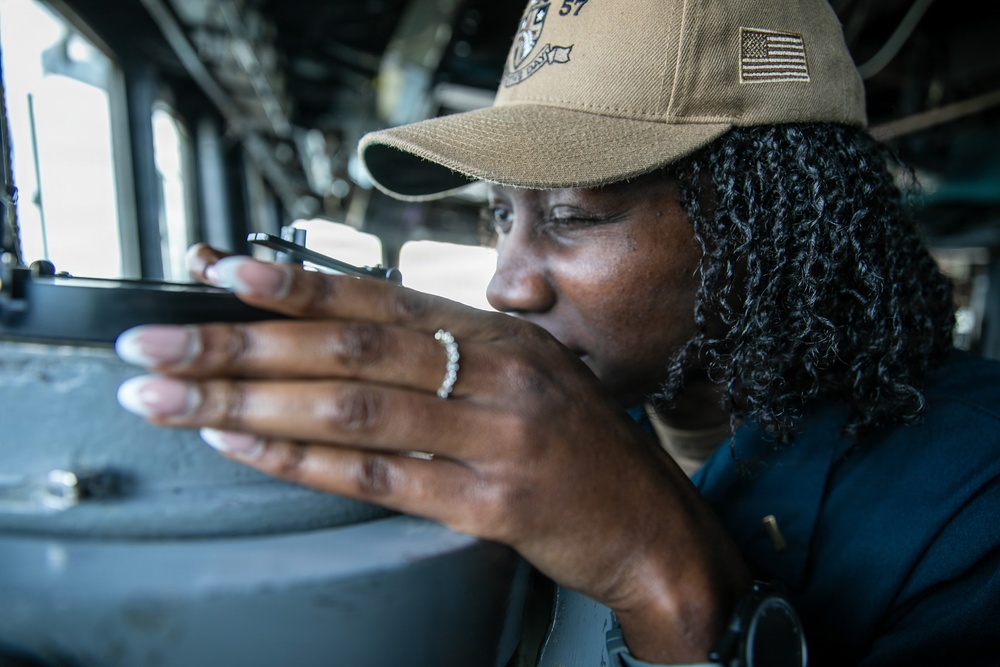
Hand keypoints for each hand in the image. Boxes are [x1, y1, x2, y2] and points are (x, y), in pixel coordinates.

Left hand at [115, 244, 749, 662]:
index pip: (379, 294)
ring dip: (249, 402)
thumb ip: (450, 344)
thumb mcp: (528, 369)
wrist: (652, 524)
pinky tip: (242, 449)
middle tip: (154, 342)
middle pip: (346, 347)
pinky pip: (380, 479)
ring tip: (170, 398)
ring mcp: (492, 438)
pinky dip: (302, 463)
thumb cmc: (580, 445)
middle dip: (240, 343)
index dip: (294, 281)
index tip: (218, 270)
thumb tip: (351, 323)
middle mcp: (493, 374)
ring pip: (351, 410)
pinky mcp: (489, 504)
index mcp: (498, 333)